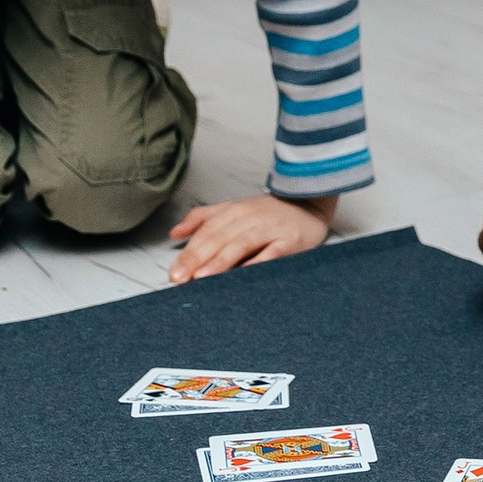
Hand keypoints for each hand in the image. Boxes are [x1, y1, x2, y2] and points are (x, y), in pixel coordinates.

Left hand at [167, 196, 333, 279]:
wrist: (309, 202)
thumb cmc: (268, 212)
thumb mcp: (233, 209)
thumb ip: (203, 218)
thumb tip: (175, 232)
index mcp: (233, 212)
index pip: (205, 233)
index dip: (188, 253)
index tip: (174, 272)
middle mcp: (249, 218)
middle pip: (218, 239)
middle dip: (197, 259)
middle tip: (180, 279)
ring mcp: (270, 229)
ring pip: (241, 245)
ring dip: (220, 261)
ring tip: (202, 277)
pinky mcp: (290, 240)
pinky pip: (272, 253)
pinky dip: (258, 263)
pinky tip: (244, 274)